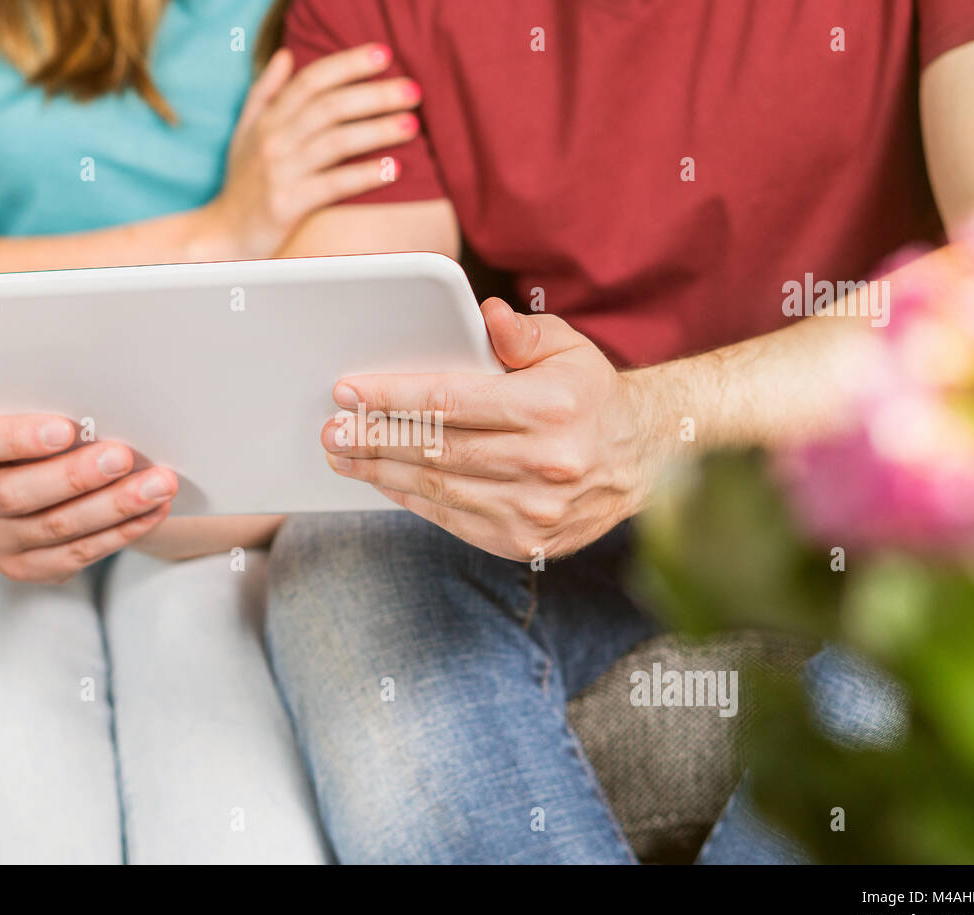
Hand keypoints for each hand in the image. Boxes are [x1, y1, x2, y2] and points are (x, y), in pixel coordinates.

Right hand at [0, 391, 177, 582]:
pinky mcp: (22, 567)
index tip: (66, 429)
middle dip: (75, 476)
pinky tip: (152, 511)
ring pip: (54, 529)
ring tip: (158, 484)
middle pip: (15, 493)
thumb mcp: (24, 400)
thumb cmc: (38, 424)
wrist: (44, 473)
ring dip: (113, 506)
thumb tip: (26, 374)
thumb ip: (21, 390)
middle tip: (124, 456)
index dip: (17, 437)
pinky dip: (120, 532)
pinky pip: (75, 555)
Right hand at [206, 42, 420, 259]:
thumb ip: (264, 93)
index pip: (311, 80)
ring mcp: (279, 172)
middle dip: (375, 95)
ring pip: (336, 142)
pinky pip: (333, 185)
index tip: (384, 55)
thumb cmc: (241, 185)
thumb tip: (285, 54)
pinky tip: (393, 169)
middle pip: (330, 107)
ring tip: (411, 124)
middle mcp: (273, 141)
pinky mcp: (286, 205)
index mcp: (267, 120)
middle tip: (412, 90)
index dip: (348, 64)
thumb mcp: (245, 133)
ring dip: (377, 130)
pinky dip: (365, 175)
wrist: (222, 236)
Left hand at [321, 298, 672, 560]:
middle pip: (436, 448)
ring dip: (381, 472)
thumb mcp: (569, 348)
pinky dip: (411, 499)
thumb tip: (485, 314)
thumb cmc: (590, 395)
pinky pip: (451, 518)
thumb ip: (523, 333)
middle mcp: (544, 462)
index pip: (452, 400)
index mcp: (550, 407)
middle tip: (331, 428)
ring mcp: (534, 509)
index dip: (393, 395)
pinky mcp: (524, 541)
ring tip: (342, 454)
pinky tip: (383, 480)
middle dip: (374, 437)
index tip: (348, 391)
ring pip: (437, 488)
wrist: (641, 462)